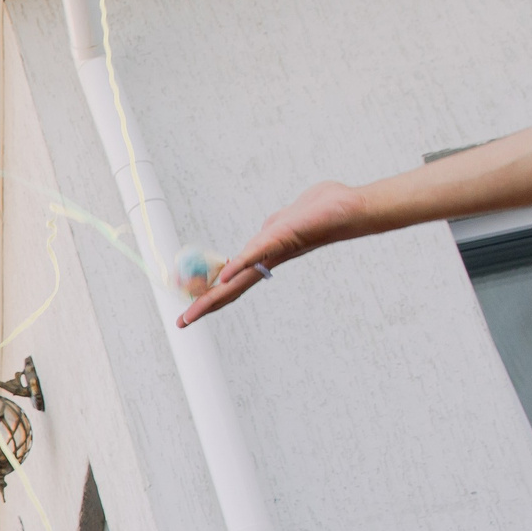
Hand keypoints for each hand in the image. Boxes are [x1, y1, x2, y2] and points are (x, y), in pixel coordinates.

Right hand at [181, 180, 364, 326]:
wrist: (349, 207)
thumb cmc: (321, 213)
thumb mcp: (284, 222)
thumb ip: (270, 232)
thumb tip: (263, 235)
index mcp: (264, 259)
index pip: (231, 283)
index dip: (209, 297)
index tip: (189, 311)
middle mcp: (266, 261)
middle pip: (229, 289)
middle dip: (203, 306)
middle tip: (182, 323)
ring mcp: (273, 252)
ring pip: (237, 279)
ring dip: (212, 297)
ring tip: (192, 312)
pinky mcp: (281, 238)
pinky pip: (255, 255)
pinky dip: (237, 267)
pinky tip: (221, 279)